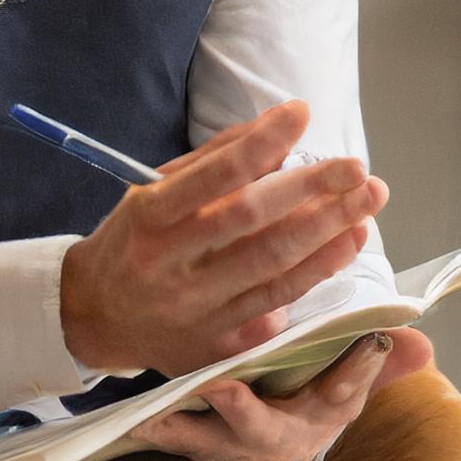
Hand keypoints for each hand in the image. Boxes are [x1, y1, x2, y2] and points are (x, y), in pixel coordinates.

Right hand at [59, 102, 388, 377]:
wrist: (95, 317)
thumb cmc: (136, 241)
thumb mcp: (154, 190)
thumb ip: (214, 161)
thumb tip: (279, 132)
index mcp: (150, 216)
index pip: (214, 175)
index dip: (261, 143)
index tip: (302, 113)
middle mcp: (170, 264)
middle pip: (251, 221)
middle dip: (312, 191)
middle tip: (358, 170)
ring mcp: (192, 310)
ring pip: (270, 268)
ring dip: (327, 235)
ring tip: (365, 206)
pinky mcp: (213, 347)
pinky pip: (274, 307)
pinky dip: (314, 275)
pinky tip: (345, 248)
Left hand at [134, 328, 431, 460]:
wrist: (261, 441)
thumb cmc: (304, 401)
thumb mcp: (344, 386)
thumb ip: (375, 365)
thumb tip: (420, 344)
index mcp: (318, 418)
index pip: (343, 394)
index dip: (354, 374)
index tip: (360, 346)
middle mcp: (274, 440)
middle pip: (265, 430)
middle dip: (246, 411)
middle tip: (226, 387)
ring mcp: (231, 451)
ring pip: (208, 445)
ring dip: (182, 432)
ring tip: (153, 419)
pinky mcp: (196, 449)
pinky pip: (176, 443)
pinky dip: (157, 432)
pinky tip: (134, 420)